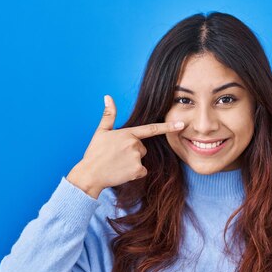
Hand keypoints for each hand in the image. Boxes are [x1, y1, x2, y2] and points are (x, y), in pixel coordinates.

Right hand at [67, 94, 184, 198]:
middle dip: (132, 152)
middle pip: (142, 148)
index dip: (168, 126)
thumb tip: (107, 97)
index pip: (151, 129)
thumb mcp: (101, 132)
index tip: (181, 124)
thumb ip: (108, 115)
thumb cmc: (94, 153)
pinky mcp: (137, 170)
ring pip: (141, 160)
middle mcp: (134, 144)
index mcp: (127, 133)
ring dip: (132, 163)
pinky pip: (141, 171)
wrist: (90, 174)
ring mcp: (136, 157)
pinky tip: (121, 172)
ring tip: (117, 164)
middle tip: (116, 156)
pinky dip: (133, 174)